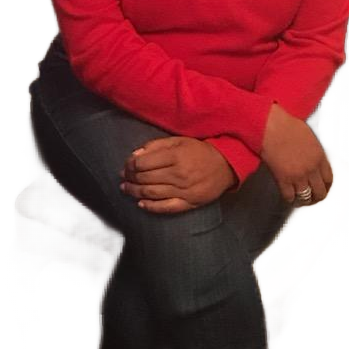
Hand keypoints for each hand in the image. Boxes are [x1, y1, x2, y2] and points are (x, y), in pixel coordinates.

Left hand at [120, 137, 236, 213]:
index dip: (130, 165)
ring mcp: (184, 190)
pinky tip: (140, 204)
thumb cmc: (200, 151)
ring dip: (134, 192)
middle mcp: (178, 174)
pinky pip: (166, 207)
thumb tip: (135, 155)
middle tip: (123, 177)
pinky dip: (151, 207)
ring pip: (151, 193)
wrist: (225, 166)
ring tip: (125, 189)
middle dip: (129, 178)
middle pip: (145, 178)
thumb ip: (156, 146)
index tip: (126, 165)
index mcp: (176, 156)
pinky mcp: (189, 203)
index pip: (143, 163)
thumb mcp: (179, 141)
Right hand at [260, 103, 333, 205]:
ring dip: (303, 200)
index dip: (326, 187)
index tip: (322, 188)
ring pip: (306, 197)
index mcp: (320, 156)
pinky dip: (290, 199)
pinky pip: (289, 196)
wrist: (271, 126)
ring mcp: (298, 175)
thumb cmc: (286, 125)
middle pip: (320, 192)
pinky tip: (288, 197)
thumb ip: (314, 152)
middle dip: (316, 197)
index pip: (329, 179)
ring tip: (300, 200)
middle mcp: (311, 168)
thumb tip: (312, 160)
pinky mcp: (284, 179)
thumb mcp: (309, 137)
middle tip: (312, 198)